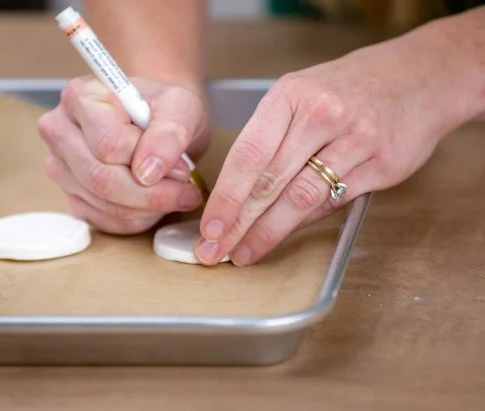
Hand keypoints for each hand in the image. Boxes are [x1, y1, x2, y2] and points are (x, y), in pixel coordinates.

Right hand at [37, 76, 209, 233]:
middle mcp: (60, 131)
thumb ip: (169, 133)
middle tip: (186, 192)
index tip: (181, 166)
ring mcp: (60, 167)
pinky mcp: (71, 196)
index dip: (150, 161)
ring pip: (104, 204)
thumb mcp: (180, 106)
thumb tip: (149, 171)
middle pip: (101, 178)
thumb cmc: (163, 107)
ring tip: (175, 193)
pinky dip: (139, 219)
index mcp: (80, 96)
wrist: (157, 120)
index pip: (110, 145)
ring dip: (149, 208)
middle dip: (152, 194)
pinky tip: (155, 204)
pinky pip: (105, 221)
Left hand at [194, 31, 472, 265]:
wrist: (419, 76)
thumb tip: (241, 197)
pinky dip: (305, 222)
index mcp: (291, 95)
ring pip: (300, 198)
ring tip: (244, 252)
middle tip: (214, 250)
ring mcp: (356, 139)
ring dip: (268, 232)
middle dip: (237, 223)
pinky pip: (334, 201)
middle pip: (269, 181)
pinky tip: (283, 236)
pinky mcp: (382, 164)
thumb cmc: (348, 89)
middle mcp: (322, 114)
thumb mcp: (302, 97)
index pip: (247, 154)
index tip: (208, 227)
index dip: (225, 197)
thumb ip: (273, 141)